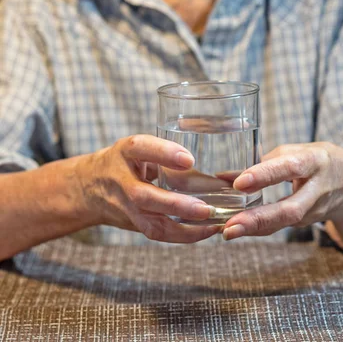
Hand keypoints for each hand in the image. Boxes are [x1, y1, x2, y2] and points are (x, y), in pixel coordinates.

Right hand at [76, 135, 219, 242]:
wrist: (88, 186)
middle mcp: (121, 179)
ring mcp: (124, 205)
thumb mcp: (139, 150)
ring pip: (150, 223)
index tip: (189, 160)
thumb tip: (210, 174)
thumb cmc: (125, 162)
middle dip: (176, 205)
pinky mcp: (132, 222)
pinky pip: (156, 233)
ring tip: (212, 224)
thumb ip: (166, 156)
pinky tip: (205, 231)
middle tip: (205, 208)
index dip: (164, 153)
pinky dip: (182, 235)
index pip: (140, 148)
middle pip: (144, 196)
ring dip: (183, 228)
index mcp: (125, 152)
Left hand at [222, 142, 342, 246]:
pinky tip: (236, 229)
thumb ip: (263, 162)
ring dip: (255, 228)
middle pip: (291, 208)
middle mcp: (317, 189)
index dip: (265, 175)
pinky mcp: (307, 222)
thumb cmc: (317, 160)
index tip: (239, 183)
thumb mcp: (295, 152)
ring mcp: (314, 210)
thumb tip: (223, 176)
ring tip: (228, 231)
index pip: (290, 167)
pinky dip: (257, 228)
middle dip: (258, 218)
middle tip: (231, 224)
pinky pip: (280, 225)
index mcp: (314, 161)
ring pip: (285, 222)